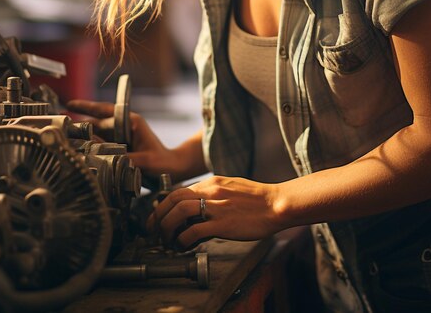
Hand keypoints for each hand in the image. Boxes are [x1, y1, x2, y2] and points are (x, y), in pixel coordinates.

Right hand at [66, 98, 180, 176]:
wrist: (173, 169)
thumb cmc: (162, 162)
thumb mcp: (144, 160)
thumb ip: (122, 156)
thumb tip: (98, 152)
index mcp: (130, 121)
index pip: (104, 110)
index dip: (86, 107)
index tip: (70, 103)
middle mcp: (123, 126)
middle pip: (96, 122)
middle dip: (78, 124)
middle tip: (59, 126)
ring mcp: (120, 136)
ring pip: (96, 134)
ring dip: (82, 137)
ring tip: (64, 140)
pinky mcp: (119, 147)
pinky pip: (100, 145)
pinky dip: (90, 148)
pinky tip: (78, 153)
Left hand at [147, 175, 283, 249]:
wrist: (276, 204)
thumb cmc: (257, 199)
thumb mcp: (230, 188)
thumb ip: (212, 195)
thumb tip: (197, 209)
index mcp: (211, 183)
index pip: (178, 191)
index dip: (163, 205)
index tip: (158, 217)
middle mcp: (210, 191)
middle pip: (173, 199)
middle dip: (158, 216)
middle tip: (154, 230)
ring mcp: (216, 206)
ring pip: (179, 212)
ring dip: (168, 227)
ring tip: (166, 240)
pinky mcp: (223, 223)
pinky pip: (194, 231)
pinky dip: (183, 239)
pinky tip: (182, 246)